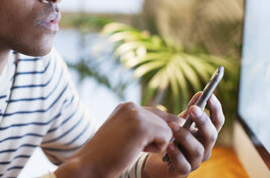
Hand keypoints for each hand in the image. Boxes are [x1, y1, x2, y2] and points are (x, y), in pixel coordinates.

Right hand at [55, 102, 178, 177]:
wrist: (90, 164)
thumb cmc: (108, 153)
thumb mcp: (127, 132)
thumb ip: (145, 124)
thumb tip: (179, 121)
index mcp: (127, 106)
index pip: (156, 114)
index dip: (154, 131)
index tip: (139, 142)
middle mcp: (132, 106)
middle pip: (163, 122)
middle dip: (154, 138)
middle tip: (131, 145)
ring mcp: (136, 115)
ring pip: (167, 129)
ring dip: (155, 143)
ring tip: (133, 147)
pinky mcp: (142, 127)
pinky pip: (167, 137)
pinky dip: (156, 148)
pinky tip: (137, 150)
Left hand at [142, 92, 224, 177]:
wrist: (157, 161)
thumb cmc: (173, 139)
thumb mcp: (181, 122)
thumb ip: (190, 110)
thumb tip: (200, 94)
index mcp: (205, 135)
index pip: (217, 122)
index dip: (216, 109)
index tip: (210, 95)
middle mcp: (204, 148)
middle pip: (211, 135)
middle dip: (203, 121)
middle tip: (193, 109)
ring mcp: (195, 161)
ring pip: (197, 149)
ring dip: (185, 136)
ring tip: (171, 126)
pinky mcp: (183, 171)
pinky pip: (183, 164)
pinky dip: (176, 153)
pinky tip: (168, 145)